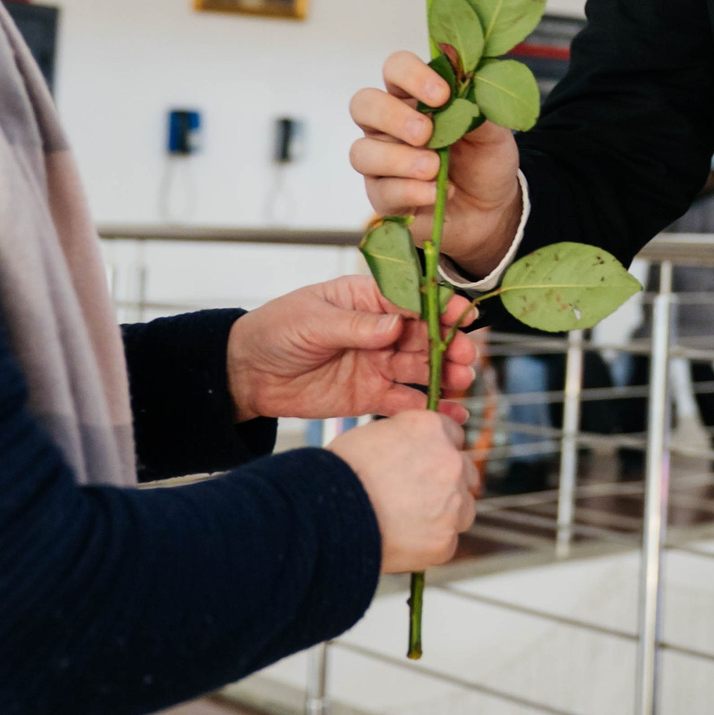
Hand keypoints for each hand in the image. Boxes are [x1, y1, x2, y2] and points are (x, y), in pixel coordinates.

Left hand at [227, 276, 481, 422]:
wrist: (248, 374)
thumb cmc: (276, 331)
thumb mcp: (312, 320)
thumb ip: (355, 325)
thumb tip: (395, 325)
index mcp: (368, 300)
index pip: (413, 298)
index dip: (441, 306)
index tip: (463, 315)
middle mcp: (380, 331)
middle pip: (426, 335)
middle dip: (449, 344)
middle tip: (465, 356)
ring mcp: (378, 364)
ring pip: (421, 368)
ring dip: (445, 374)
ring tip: (461, 382)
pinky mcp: (371, 396)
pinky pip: (405, 402)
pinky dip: (429, 408)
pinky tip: (450, 415)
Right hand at [328, 409, 478, 572]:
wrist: (327, 514)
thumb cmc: (340, 473)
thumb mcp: (373, 435)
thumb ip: (405, 438)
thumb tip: (414, 448)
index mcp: (431, 429)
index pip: (453, 436)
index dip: (436, 452)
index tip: (425, 464)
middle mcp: (450, 461)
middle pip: (464, 472)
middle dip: (447, 483)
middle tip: (417, 496)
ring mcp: (452, 503)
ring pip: (463, 509)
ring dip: (445, 514)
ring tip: (408, 521)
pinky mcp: (445, 541)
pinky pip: (446, 541)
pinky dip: (429, 543)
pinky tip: (402, 540)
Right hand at [348, 50, 523, 275]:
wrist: (490, 208)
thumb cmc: (485, 159)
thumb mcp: (493, 132)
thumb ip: (480, 108)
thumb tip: (470, 85)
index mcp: (414, 96)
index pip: (395, 68)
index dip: (412, 75)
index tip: (443, 95)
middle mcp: (389, 125)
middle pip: (363, 104)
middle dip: (393, 117)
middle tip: (425, 133)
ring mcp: (381, 161)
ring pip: (362, 152)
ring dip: (399, 159)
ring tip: (433, 168)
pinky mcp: (383, 196)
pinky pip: (382, 191)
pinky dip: (411, 191)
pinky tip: (437, 193)